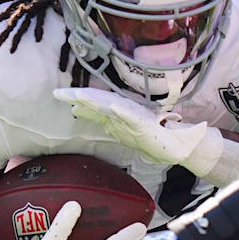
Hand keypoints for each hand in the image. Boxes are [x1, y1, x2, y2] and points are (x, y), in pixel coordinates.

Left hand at [53, 88, 221, 174]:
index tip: (59, 95)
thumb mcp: (122, 128)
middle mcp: (126, 111)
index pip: (94, 104)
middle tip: (59, 94)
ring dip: (97, 101)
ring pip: (113, 106)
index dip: (77, 99)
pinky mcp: (147, 125)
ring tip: (80, 96)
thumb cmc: (153, 136)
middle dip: (79, 97)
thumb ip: (102, 119)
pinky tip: (114, 107)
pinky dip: (124, 112)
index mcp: (118, 113)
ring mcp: (136, 117)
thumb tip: (76, 110)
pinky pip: (134, 117)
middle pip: (99, 102)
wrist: (179, 145)